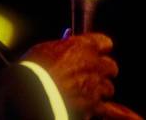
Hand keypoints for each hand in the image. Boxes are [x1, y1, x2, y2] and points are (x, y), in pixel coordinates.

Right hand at [22, 33, 142, 118]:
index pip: (104, 42)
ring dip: (100, 89)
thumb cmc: (36, 68)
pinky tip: (93, 107)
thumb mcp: (46, 47)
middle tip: (93, 72)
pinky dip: (100, 107)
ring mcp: (96, 86)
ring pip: (109, 87)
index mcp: (83, 46)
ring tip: (88, 92)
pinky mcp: (94, 106)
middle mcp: (94, 64)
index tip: (96, 50)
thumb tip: (68, 37)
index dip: (100, 47)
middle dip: (103, 70)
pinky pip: (107, 108)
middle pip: (111, 66)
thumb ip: (62, 44)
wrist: (34, 93)